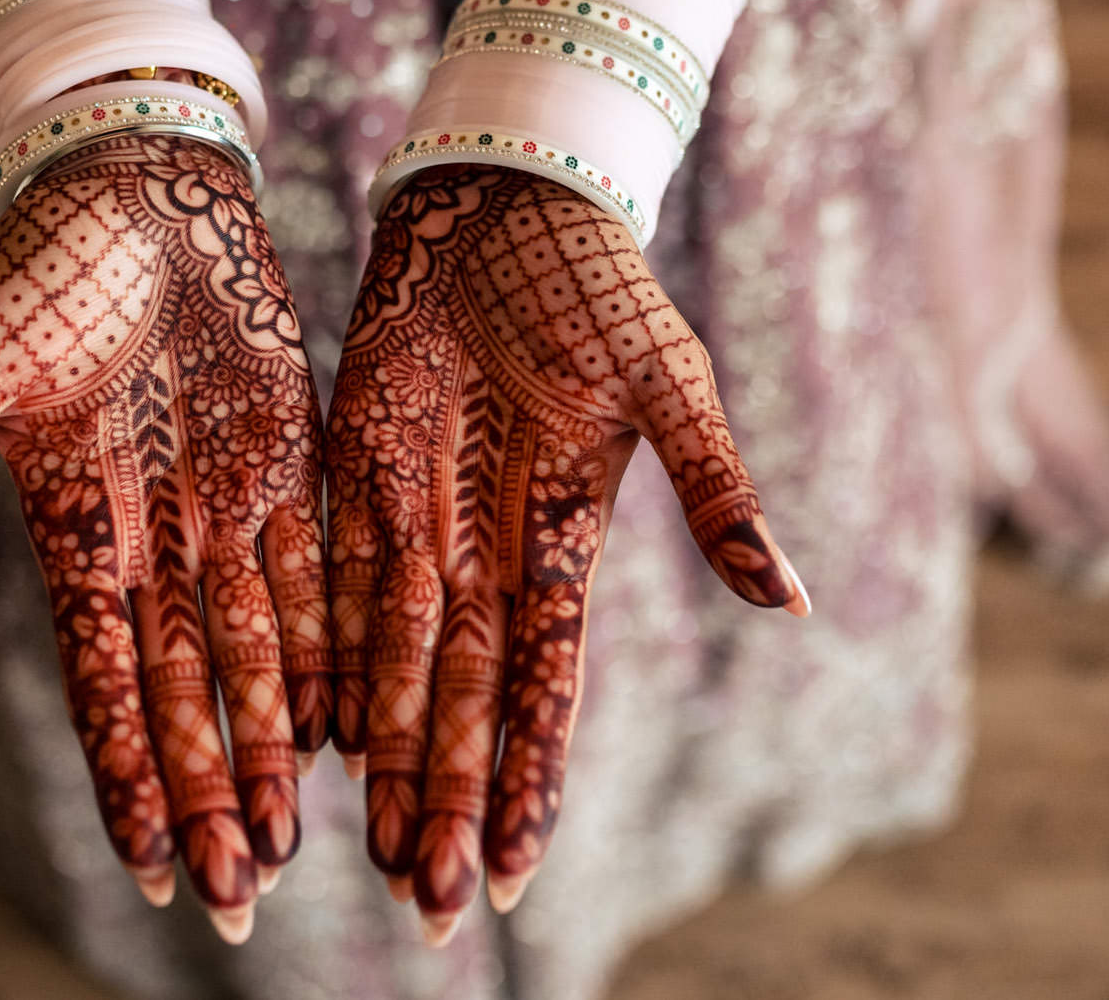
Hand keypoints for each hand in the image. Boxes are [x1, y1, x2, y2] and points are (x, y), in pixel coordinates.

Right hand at [0, 135, 330, 940]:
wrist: (134, 178)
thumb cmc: (34, 266)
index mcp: (71, 529)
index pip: (101, 682)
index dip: (124, 775)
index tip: (147, 868)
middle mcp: (153, 539)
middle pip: (185, 694)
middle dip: (209, 794)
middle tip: (237, 897)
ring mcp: (224, 502)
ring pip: (258, 652)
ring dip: (273, 747)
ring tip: (293, 842)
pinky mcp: (289, 457)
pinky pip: (317, 571)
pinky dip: (333, 646)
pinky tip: (350, 725)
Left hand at [326, 166, 809, 940]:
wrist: (505, 200)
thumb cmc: (599, 281)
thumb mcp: (668, 383)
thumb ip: (716, 491)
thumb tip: (792, 601)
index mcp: (567, 538)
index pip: (546, 686)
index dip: (528, 779)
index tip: (512, 873)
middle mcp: (489, 551)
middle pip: (464, 700)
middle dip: (449, 803)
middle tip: (428, 907)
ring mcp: (420, 517)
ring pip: (395, 663)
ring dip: (388, 760)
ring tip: (375, 856)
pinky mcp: (356, 474)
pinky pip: (337, 585)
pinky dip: (327, 661)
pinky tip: (315, 736)